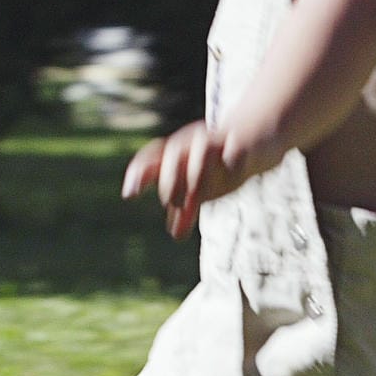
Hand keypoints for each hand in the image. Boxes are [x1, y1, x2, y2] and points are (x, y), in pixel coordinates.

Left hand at [122, 121, 238, 238]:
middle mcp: (192, 143)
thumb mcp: (194, 185)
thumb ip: (184, 208)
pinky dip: (230, 160)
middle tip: (176, 202)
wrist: (246, 140)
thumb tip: (176, 234)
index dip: (139, 173)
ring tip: (196, 197)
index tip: (130, 194)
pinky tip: (230, 169)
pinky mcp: (239, 147)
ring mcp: (215, 144)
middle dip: (171, 182)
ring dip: (196, 176)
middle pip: (174, 156)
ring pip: (202, 153)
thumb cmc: (212, 166)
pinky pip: (233, 153)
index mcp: (176, 150)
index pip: (152, 157)